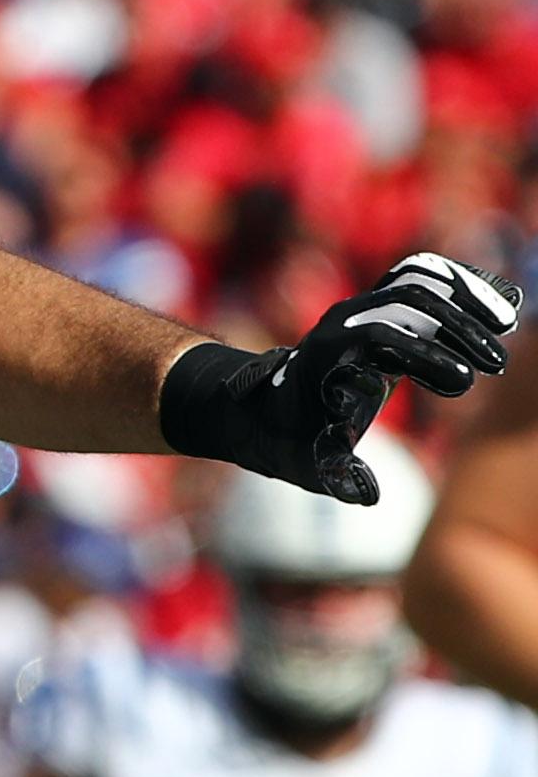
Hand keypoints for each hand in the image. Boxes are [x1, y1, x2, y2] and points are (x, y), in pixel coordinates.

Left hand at [160, 255, 519, 502]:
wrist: (267, 408)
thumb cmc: (292, 442)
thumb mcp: (311, 464)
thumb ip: (340, 476)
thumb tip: (370, 496)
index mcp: (327, 352)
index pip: (382, 337)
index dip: (427, 356)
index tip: (468, 385)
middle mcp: (343, 319)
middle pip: (407, 301)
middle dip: (457, 328)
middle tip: (497, 364)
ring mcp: (361, 306)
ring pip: (419, 282)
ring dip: (468, 300)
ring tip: (509, 326)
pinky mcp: (380, 305)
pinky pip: (423, 280)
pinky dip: (464, 287)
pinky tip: (503, 303)